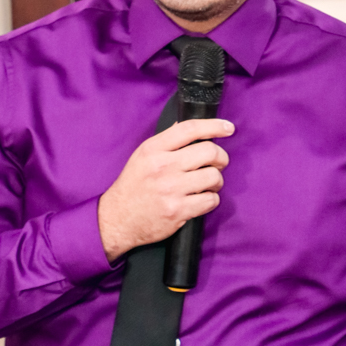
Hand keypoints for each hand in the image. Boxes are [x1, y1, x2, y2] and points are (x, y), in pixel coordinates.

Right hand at [98, 118, 233, 261]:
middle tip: (218, 163)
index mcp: (153, 149)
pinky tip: (202, 199)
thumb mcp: (142, 156)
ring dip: (216, 181)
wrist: (118, 219)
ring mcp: (171, 189)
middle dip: (221, 157)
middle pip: (209, 152)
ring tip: (208, 184)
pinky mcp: (178, 211)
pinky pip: (210, 200)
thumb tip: (185, 127)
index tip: (228, 128)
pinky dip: (211, 199)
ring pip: (213, 177)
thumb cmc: (133, 186)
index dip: (214, 126)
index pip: (190, 129)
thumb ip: (165, 141)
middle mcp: (163, 166)